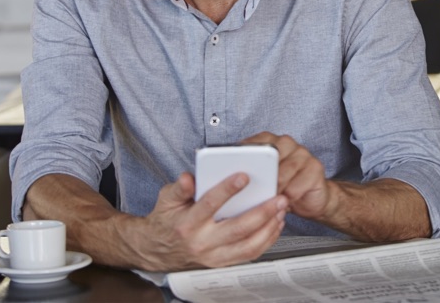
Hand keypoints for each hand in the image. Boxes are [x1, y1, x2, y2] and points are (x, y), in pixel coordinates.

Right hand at [134, 171, 287, 270]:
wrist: (157, 250)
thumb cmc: (166, 221)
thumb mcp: (166, 200)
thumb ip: (179, 188)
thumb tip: (188, 177)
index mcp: (187, 224)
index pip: (209, 204)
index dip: (227, 190)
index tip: (244, 176)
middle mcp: (202, 242)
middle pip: (237, 228)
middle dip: (262, 212)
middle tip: (279, 198)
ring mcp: (213, 256)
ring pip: (248, 245)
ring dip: (269, 228)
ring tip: (281, 210)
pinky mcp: (222, 262)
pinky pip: (249, 254)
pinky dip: (266, 240)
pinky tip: (275, 225)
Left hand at [241, 132, 332, 219]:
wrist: (312, 199)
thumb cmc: (283, 188)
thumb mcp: (262, 182)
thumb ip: (248, 176)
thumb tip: (224, 183)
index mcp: (270, 141)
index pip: (252, 144)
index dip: (243, 160)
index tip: (235, 176)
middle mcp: (286, 143)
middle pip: (268, 158)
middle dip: (260, 178)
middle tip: (253, 193)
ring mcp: (302, 154)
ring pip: (282, 173)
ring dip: (273, 191)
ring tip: (268, 201)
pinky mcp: (315, 167)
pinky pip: (296, 185)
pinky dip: (287, 198)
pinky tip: (285, 202)